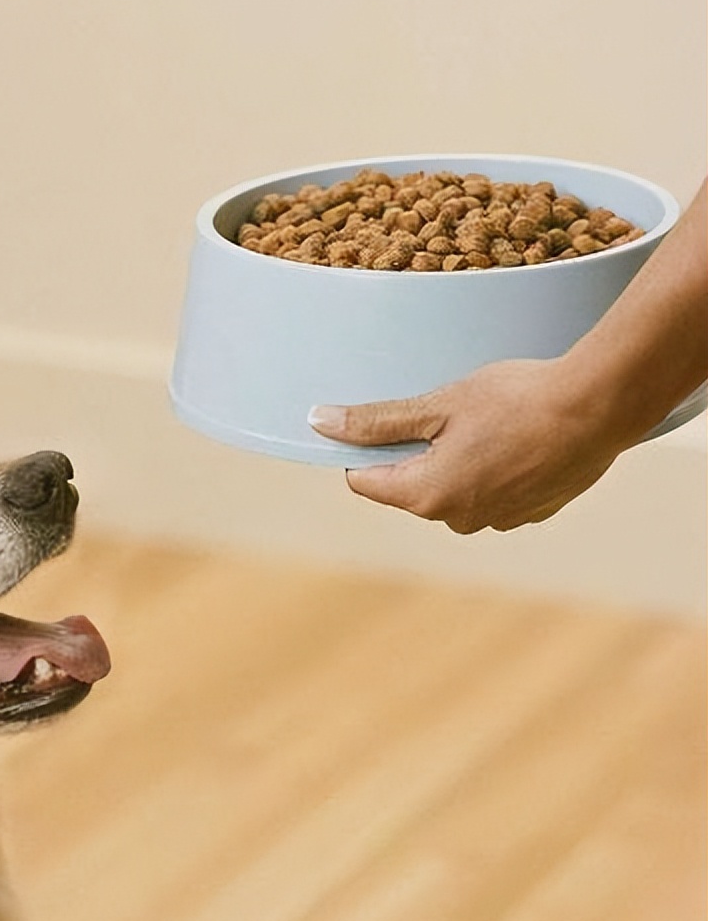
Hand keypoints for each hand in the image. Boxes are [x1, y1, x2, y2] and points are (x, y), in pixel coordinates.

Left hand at [307, 358, 627, 533]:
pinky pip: (493, 490)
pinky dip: (494, 467)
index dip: (366, 449)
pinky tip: (515, 437)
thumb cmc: (515, 400)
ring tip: (487, 422)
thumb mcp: (436, 405)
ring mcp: (498, 520)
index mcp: (425, 496)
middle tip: (446, 413)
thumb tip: (320, 423)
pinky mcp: (531, 512)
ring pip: (453, 489)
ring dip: (457, 459)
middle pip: (410, 486)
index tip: (385, 420)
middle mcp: (458, 519)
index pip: (365, 481)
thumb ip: (377, 422)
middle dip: (417, 453)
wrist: (600, 406)